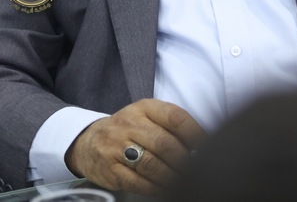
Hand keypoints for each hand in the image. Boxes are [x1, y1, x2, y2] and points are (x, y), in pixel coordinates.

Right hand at [64, 99, 205, 195]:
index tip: (207, 146)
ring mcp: (117, 146)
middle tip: (196, 170)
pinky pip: (137, 181)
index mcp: (144, 108)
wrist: (88, 141)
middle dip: (184, 160)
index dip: (195, 133)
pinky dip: (155, 188)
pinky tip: (165, 189)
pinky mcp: (110, 168)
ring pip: (151, 164)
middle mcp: (129, 124)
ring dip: (172, 176)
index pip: (174, 117)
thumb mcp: (146, 116)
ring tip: (184, 181)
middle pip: (164, 143)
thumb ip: (171, 126)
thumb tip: (201, 144)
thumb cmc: (128, 130)